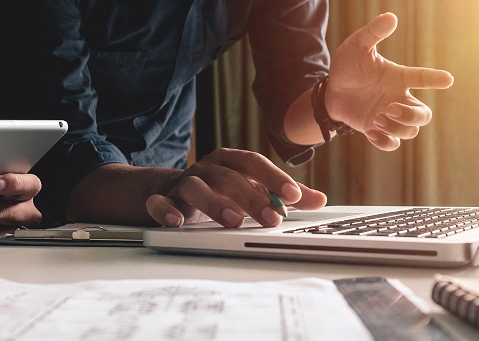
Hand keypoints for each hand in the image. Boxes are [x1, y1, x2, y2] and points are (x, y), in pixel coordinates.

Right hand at [145, 148, 326, 227]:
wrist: (166, 190)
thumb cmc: (215, 190)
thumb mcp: (248, 189)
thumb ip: (280, 194)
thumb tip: (319, 199)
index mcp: (228, 161)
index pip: (253, 163)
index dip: (273, 177)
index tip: (293, 195)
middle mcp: (206, 169)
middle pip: (228, 176)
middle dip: (252, 197)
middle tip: (272, 218)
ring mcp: (182, 183)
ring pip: (195, 187)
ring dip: (215, 203)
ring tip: (233, 221)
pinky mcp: (160, 200)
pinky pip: (159, 202)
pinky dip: (166, 209)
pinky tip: (176, 222)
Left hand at [326, 12, 453, 149]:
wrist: (330, 92)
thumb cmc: (348, 66)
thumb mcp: (357, 46)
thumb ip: (373, 33)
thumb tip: (390, 17)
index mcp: (398, 78)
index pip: (422, 78)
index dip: (435, 79)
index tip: (447, 79)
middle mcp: (398, 98)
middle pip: (424, 115)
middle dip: (411, 115)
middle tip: (389, 109)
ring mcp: (389, 117)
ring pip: (411, 131)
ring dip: (396, 127)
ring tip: (376, 117)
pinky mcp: (377, 130)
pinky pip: (393, 144)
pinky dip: (385, 141)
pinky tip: (372, 132)